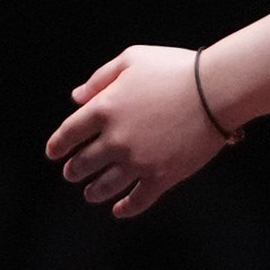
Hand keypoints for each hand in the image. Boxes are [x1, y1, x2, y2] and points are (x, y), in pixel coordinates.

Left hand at [44, 43, 229, 218]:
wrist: (215, 90)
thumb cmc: (175, 69)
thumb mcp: (131, 60)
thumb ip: (100, 78)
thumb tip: (77, 98)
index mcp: (104, 108)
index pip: (69, 132)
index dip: (58, 144)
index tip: (54, 152)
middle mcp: (116, 139)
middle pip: (84, 162)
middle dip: (74, 170)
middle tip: (71, 174)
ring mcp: (138, 161)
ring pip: (106, 185)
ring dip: (93, 191)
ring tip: (90, 194)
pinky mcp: (162, 176)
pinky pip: (138, 200)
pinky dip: (126, 208)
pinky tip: (119, 210)